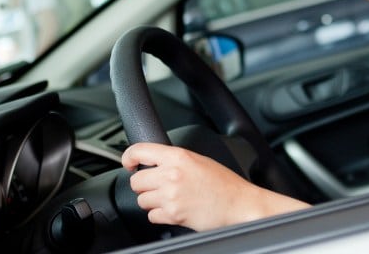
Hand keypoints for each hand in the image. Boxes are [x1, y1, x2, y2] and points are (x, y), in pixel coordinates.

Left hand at [122, 142, 266, 230]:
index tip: (129, 164)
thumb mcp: (199, 160)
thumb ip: (175, 160)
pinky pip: (152, 216)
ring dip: (152, 201)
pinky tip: (175, 209)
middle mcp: (171, 174)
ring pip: (142, 200)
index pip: (139, 151)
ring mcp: (171, 196)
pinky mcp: (173, 214)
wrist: (239, 204)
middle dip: (145, 185)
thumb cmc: (225, 184)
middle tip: (159, 186)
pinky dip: (160, 215)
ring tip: (170, 199)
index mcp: (179, 156)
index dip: (128, 158)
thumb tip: (154, 163)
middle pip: (136, 180)